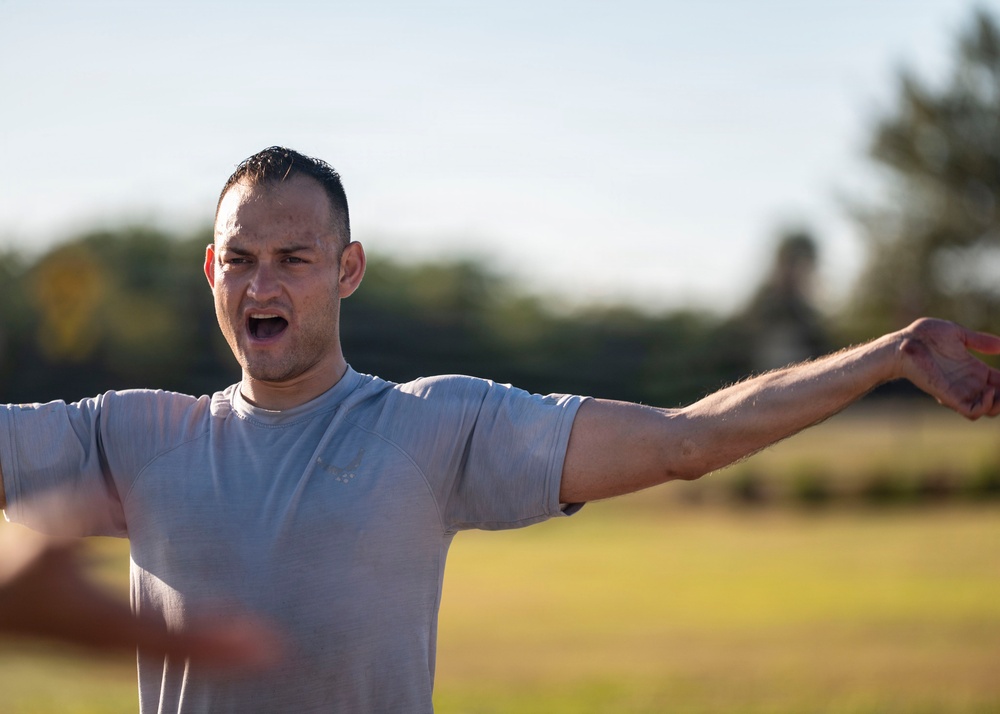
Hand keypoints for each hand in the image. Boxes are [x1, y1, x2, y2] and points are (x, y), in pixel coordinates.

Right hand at [0, 527, 282, 669]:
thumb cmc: (22, 562)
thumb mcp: (53, 530)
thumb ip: (88, 504)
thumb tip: (122, 480)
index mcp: (103, 620)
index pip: (168, 636)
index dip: (213, 639)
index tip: (255, 637)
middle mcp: (113, 642)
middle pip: (181, 656)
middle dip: (229, 657)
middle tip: (279, 652)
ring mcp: (114, 650)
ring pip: (176, 660)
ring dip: (221, 658)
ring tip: (268, 653)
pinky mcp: (115, 645)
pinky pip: (166, 654)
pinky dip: (201, 653)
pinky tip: (233, 648)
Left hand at [896, 318, 999, 418]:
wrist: (905, 342)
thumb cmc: (926, 336)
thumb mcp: (959, 335)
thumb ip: (981, 341)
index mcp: (975, 370)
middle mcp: (970, 383)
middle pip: (998, 399)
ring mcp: (960, 391)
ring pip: (989, 409)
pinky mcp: (949, 396)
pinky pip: (972, 412)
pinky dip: (986, 406)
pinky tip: (991, 391)